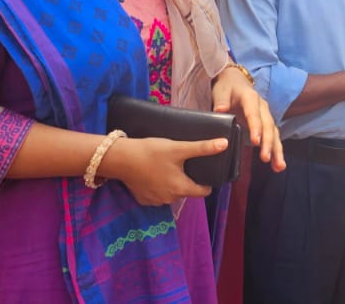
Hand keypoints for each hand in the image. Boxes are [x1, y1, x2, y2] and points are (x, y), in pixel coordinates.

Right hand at [103, 136, 226, 205]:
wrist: (120, 158)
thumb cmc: (151, 152)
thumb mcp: (178, 148)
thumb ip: (202, 148)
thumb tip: (224, 144)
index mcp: (181, 189)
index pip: (203, 191)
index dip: (207, 181)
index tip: (204, 171)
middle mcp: (169, 199)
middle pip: (187, 191)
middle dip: (187, 179)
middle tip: (183, 163)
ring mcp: (155, 201)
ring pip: (172, 193)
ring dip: (172, 183)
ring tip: (168, 167)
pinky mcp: (143, 199)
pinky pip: (157, 194)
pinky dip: (158, 186)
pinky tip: (155, 173)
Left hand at [213, 68, 285, 171]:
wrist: (235, 81)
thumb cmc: (227, 87)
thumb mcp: (221, 91)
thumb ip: (221, 100)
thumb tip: (220, 110)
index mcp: (251, 98)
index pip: (254, 114)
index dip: (256, 127)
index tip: (256, 142)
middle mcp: (262, 107)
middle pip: (268, 125)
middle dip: (268, 143)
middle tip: (265, 158)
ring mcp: (265, 115)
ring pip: (274, 133)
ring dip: (277, 150)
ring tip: (279, 166)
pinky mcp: (265, 124)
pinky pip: (273, 137)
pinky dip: (276, 151)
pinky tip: (278, 165)